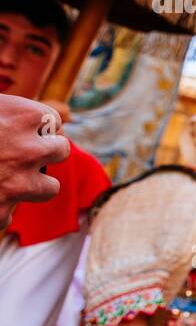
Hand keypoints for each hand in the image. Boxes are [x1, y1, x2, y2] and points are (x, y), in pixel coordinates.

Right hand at [0, 93, 68, 227]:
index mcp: (21, 116)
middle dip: (44, 152)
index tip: (27, 128)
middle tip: (19, 153)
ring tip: (7, 179)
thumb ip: (6, 112)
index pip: (52, 120)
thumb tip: (28, 117)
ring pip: (49, 187)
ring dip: (33, 185)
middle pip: (60, 150)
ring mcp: (18, 182)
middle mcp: (27, 149)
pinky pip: (9, 213)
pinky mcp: (1, 211)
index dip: (39, 125)